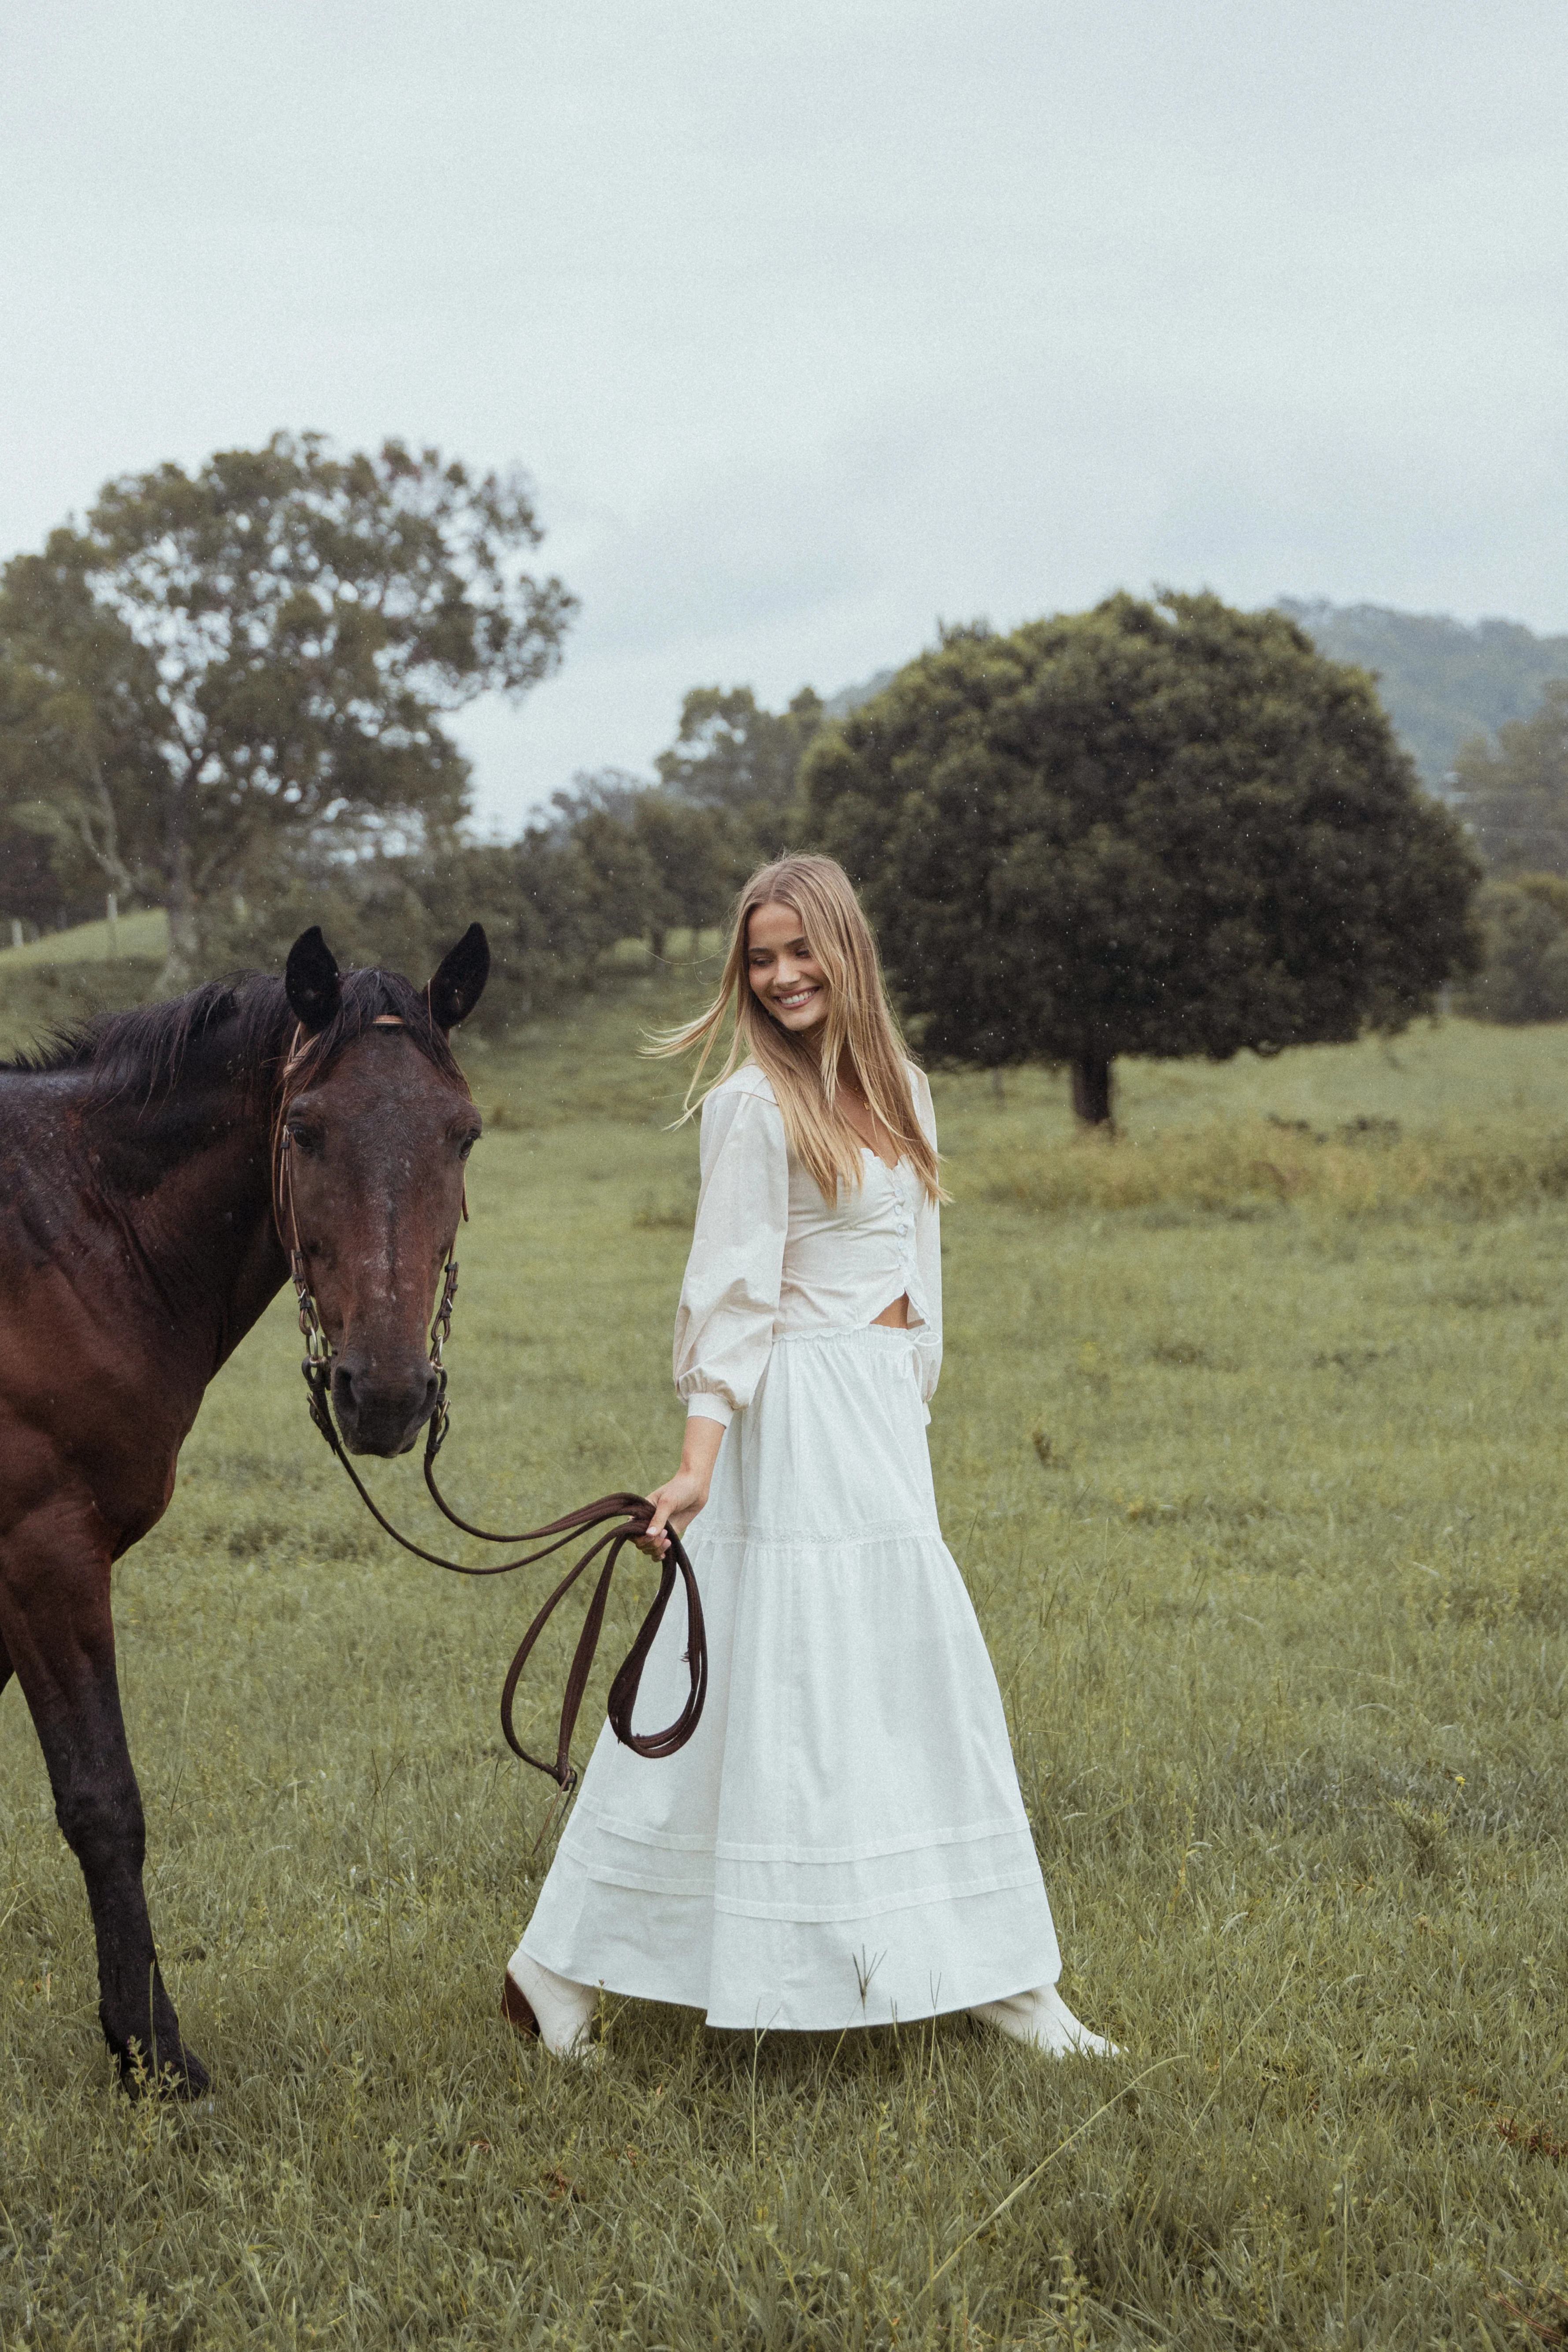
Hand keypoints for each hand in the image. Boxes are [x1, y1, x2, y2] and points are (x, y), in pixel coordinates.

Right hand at [637, 1414, 725, 1556]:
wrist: (696, 1487)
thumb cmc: (679, 1489)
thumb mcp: (667, 1502)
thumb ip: (659, 1519)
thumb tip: (650, 1535)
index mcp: (642, 1512)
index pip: (632, 1531)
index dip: (640, 1537)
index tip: (652, 1534)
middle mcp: (648, 1522)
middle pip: (640, 1542)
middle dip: (650, 1543)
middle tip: (664, 1535)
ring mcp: (659, 1529)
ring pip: (649, 1547)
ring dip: (656, 1549)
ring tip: (668, 1541)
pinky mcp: (669, 1533)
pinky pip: (659, 1549)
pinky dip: (659, 1554)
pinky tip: (664, 1554)